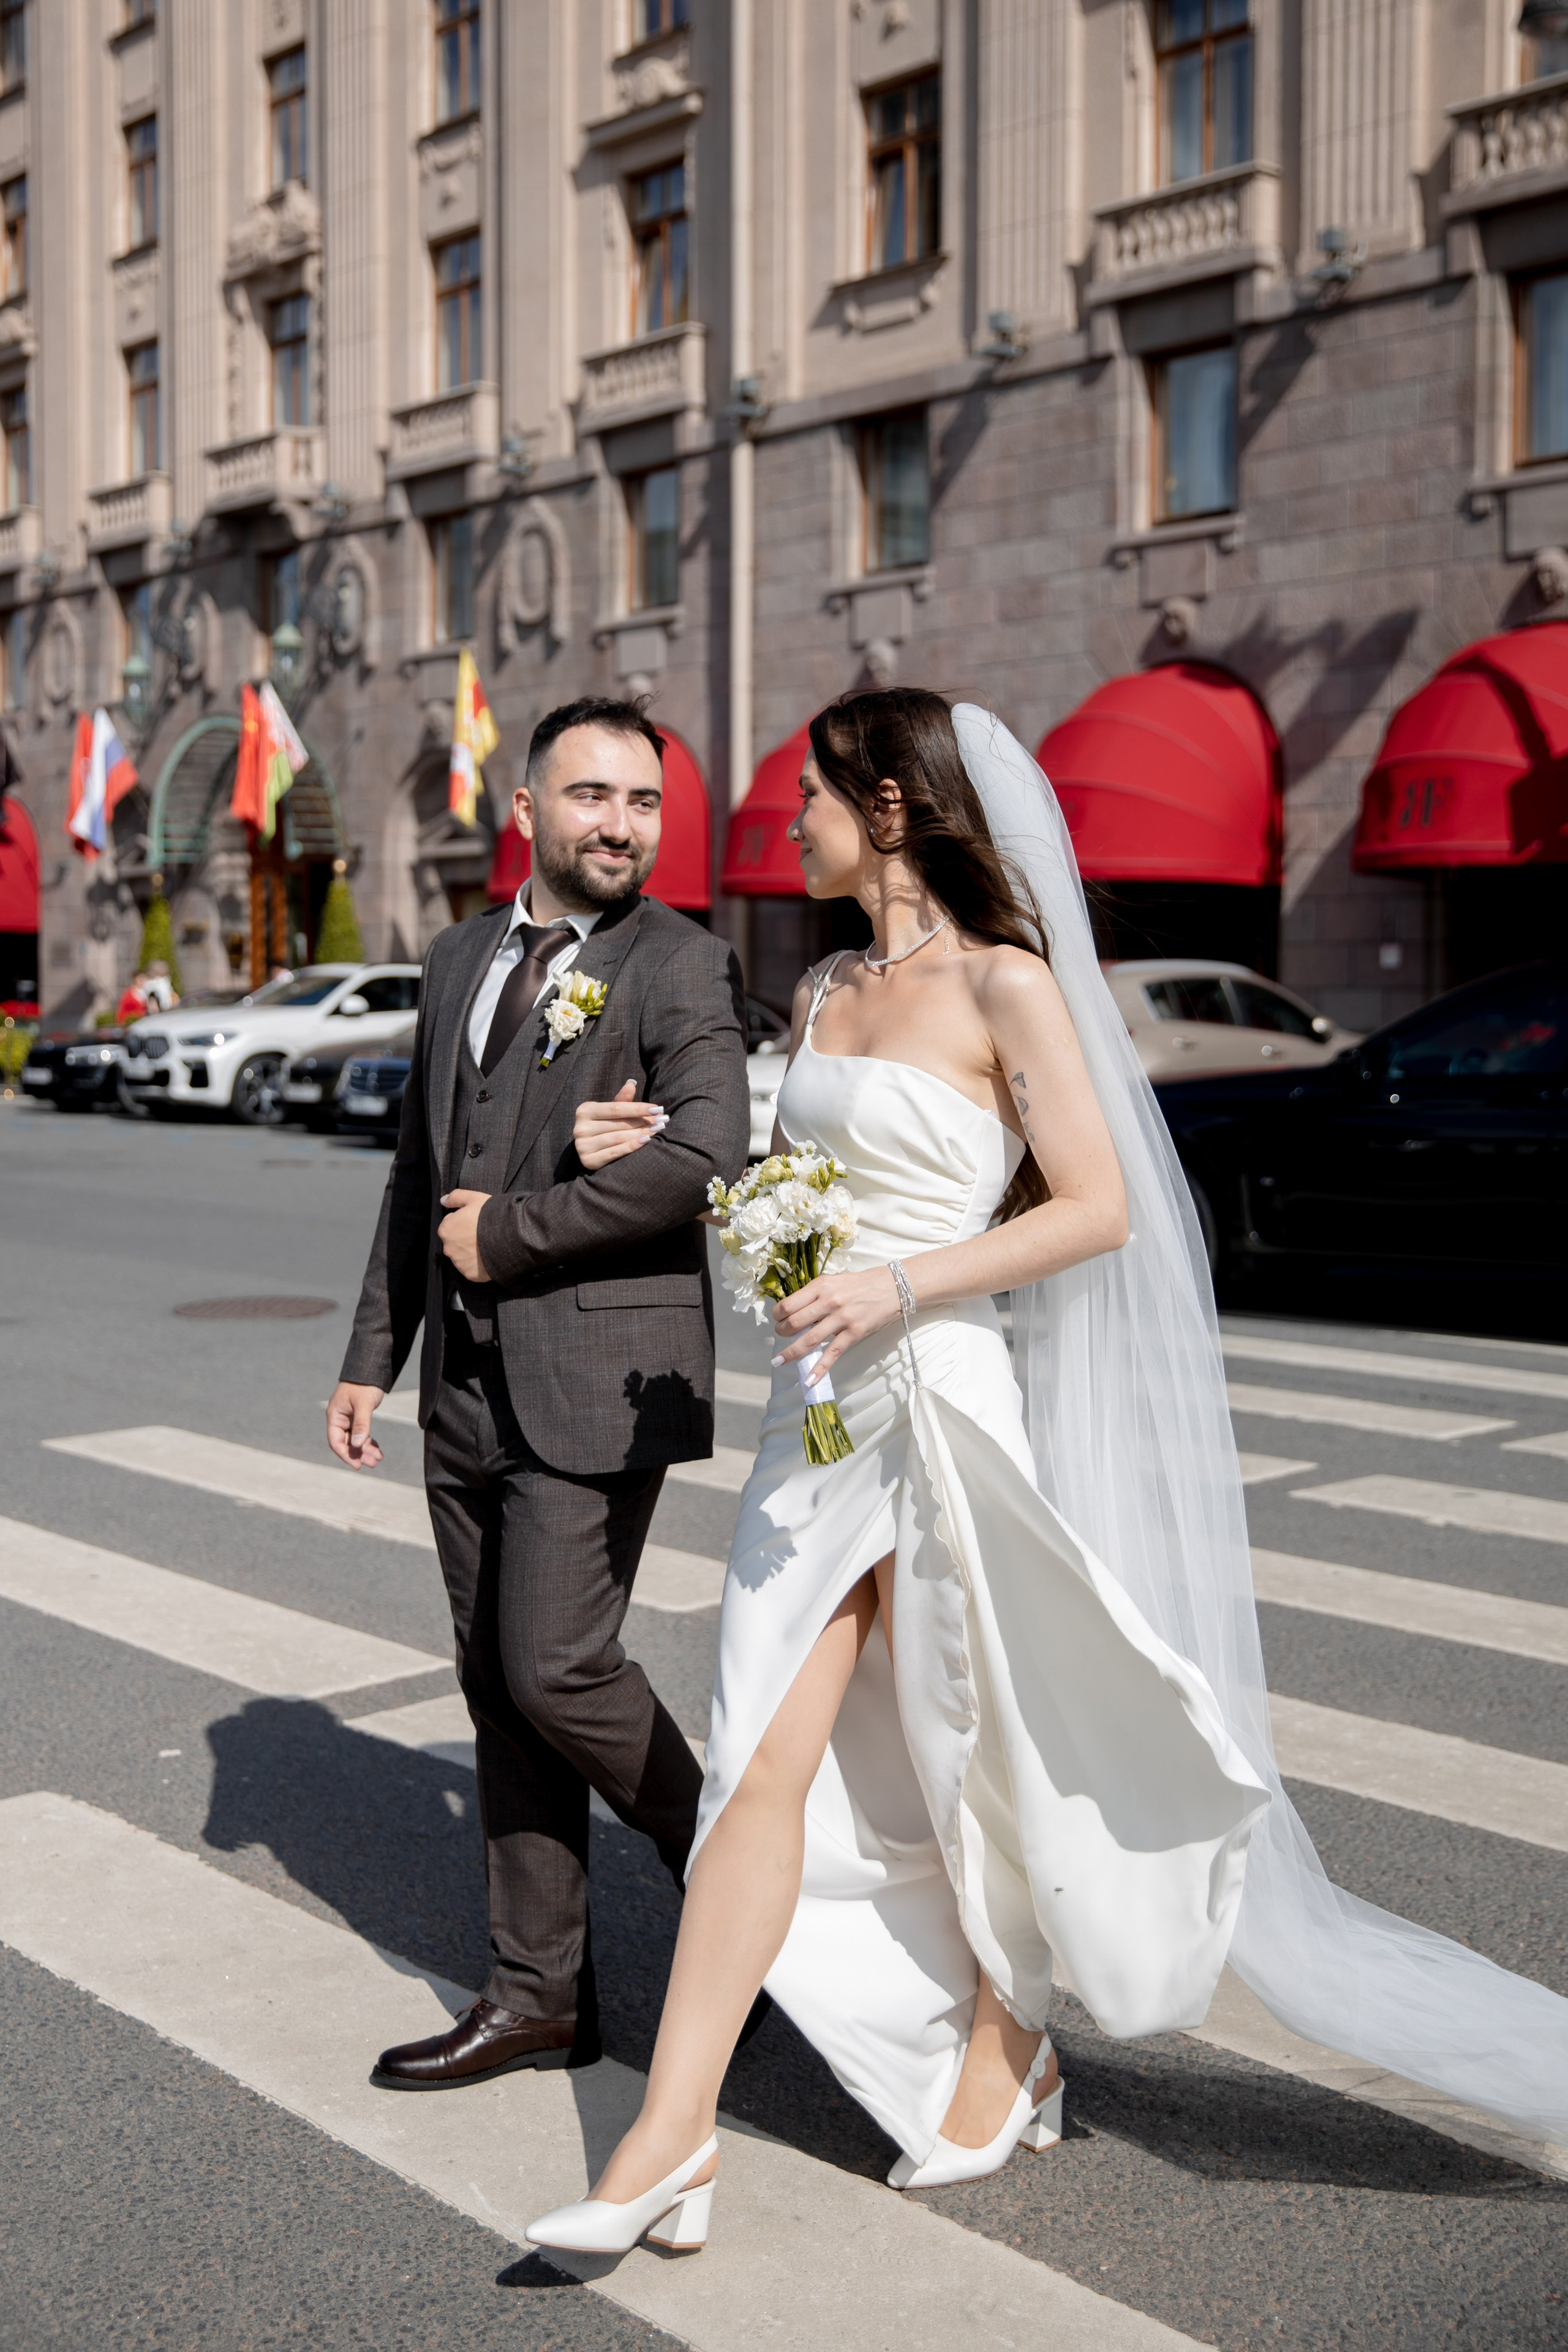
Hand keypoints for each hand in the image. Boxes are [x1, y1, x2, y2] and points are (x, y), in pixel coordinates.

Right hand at [327, 1380, 384, 1469]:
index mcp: (334, 1415)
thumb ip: (361, 1425)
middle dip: (359, 1454)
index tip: (358, 1465)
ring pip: (355, 1439)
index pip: (335, 1441)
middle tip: (374, 1463)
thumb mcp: (364, 1405)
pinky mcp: (357, 1416)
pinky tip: (377, 1449)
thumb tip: (358, 1445)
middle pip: (346, 1442)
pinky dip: (368, 1441)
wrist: (370, 1368)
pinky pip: (361, 1433)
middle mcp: (339, 1418)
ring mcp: (348, 1418)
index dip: (346, 1455)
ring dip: (365, 1449)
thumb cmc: (364, 1385)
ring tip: (378, 1458)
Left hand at [438, 1188, 491, 1281]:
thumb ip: (455, 1197)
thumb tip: (442, 1200)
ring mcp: (459, 1263)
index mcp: (445, 1230)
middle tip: (481, 1233)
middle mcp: (448, 1248)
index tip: (474, 1221)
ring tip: (486, 1245)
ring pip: (462, 1256)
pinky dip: (478, 1264)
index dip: (462, 1221)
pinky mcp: (470, 1274)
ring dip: (470, 1252)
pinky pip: (472, 1268)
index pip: (449, 1224)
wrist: (508, 1236)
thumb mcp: (473, 1198)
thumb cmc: (489, 1215)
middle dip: (464, 1238)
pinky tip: (488, 1256)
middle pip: (454, 1242)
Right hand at [573, 1079, 666, 1170]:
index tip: (658, 1109)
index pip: (616, 1109)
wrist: (588, 1149)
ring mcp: (583, 1146)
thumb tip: (631, 1084)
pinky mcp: (589, 1160)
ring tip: (658, 1129)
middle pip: (620, 1124)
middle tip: (662, 1120)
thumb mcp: (609, 1111)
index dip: (638, 1108)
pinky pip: (615, 1152)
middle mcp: (580, 1128)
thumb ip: (621, 1100)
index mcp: (584, 1110)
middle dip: (643, 1121)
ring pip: (619, 1138)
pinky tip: (646, 1141)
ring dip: (641, 1133)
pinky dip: (632, 1146)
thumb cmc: (603, 1125)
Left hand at [771, 1266, 900, 1385]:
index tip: (777, 1320)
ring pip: (809, 1340)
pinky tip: (809, 1379)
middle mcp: (829, 1301)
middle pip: (794, 1322)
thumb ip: (817, 1294)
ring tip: (780, 1360)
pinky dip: (819, 1369)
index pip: (789, 1304)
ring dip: (791, 1352)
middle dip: (782, 1333)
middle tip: (780, 1337)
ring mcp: (841, 1318)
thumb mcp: (835, 1280)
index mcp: (821, 1286)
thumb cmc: (863, 1284)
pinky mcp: (854, 1333)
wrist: (894, 1287)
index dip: (778, 1315)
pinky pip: (832, 1354)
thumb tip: (797, 1310)